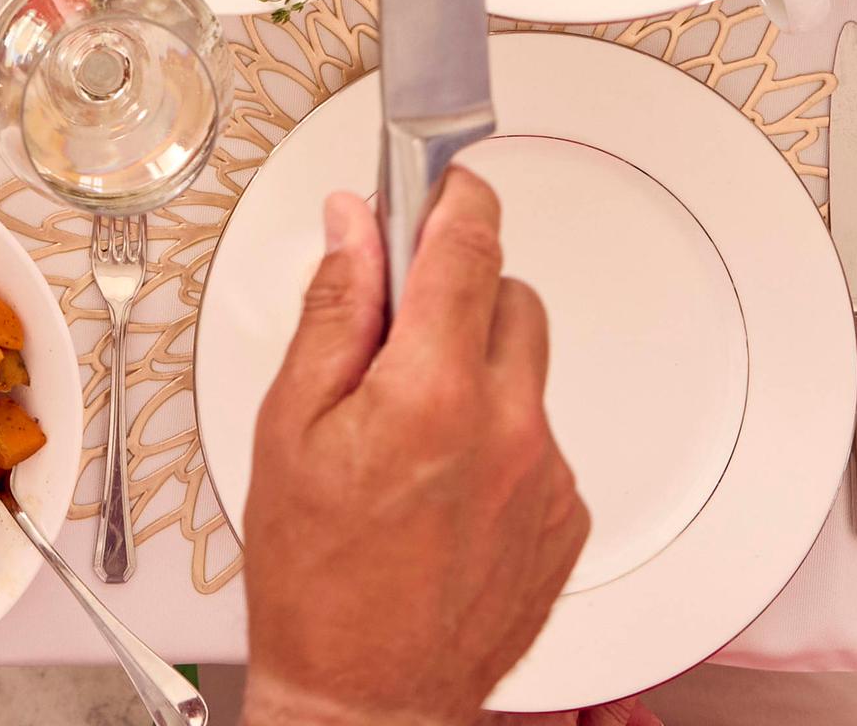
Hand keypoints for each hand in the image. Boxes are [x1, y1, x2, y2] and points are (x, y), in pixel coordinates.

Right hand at [240, 173, 586, 725]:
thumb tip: (354, 228)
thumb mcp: (290, 425)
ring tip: (413, 435)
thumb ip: (334, 311)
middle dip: (457, 297)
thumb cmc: (317, 578)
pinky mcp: (567, 515)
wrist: (367, 694)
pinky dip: (499, 438)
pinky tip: (443, 486)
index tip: (441, 182)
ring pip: (527, 370)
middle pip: (510, 298)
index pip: (470, 246)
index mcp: (434, 394)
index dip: (454, 197)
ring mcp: (547, 475)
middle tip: (396, 341)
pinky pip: (540, 437)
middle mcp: (508, 428)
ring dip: (479, 372)